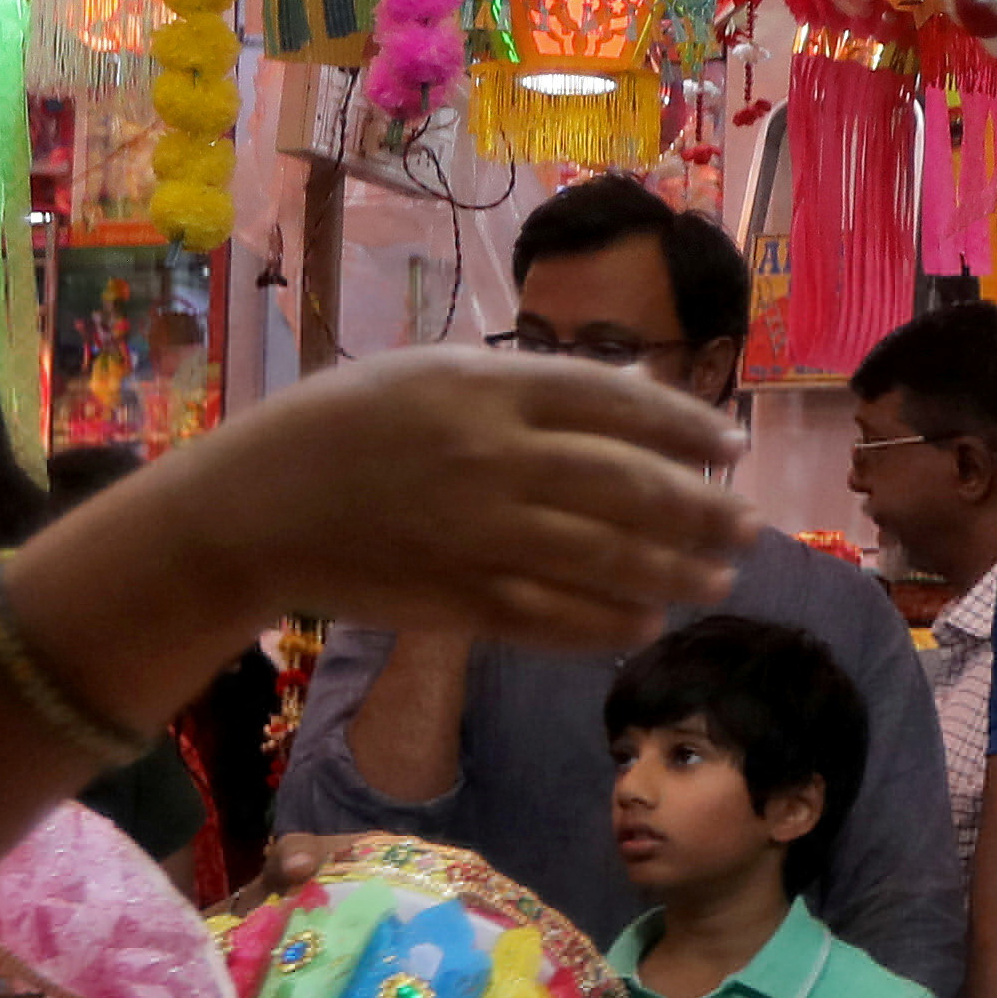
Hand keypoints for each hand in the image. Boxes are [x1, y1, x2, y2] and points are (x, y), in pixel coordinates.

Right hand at [162, 347, 744, 644]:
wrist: (248, 510)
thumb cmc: (339, 428)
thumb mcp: (426, 376)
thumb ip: (523, 389)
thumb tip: (631, 400)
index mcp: (483, 388)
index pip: (614, 403)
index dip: (685, 427)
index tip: (731, 444)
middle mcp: (490, 458)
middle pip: (627, 486)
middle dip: (701, 508)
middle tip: (748, 523)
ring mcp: (475, 535)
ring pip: (603, 558)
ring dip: (675, 570)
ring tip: (719, 575)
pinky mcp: (455, 599)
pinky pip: (553, 616)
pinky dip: (607, 622)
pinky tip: (646, 619)